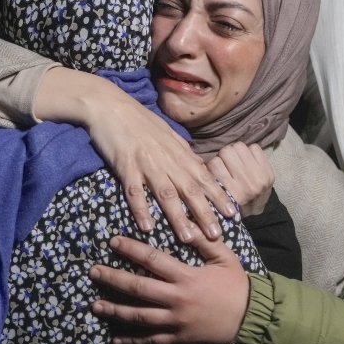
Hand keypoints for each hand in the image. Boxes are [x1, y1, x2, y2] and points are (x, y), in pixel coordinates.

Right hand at [36, 68, 235, 240]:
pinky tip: (147, 227)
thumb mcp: (168, 134)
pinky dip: (142, 209)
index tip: (233, 213)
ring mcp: (147, 163)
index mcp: (179, 152)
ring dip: (178, 217)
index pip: (204, 177)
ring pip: (166, 194)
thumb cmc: (139, 120)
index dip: (219, 196)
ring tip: (189, 238)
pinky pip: (135, 191)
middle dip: (205, 213)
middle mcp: (167, 159)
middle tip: (217, 235)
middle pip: (190, 189)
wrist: (110, 105)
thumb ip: (183, 153)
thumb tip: (200, 168)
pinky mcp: (126, 165)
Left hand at [89, 233, 249, 343]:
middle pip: (137, 288)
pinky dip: (132, 341)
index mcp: (186, 277)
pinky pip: (150, 341)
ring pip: (138, 317)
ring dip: (114, 310)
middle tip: (93, 272)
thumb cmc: (237, 286)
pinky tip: (115, 339)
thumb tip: (184, 222)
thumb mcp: (224, 257)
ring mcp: (175, 322)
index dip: (130, 249)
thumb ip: (203, 241)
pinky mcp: (177, 339)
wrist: (251, 320)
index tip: (112, 241)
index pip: (152, 260)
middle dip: (112, 278)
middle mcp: (176, 299)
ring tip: (95, 305)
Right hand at [208, 142, 273, 216]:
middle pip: (227, 151)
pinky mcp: (269, 172)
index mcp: (230, 193)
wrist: (256, 213)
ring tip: (237, 160)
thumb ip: (210, 182)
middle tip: (226, 163)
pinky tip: (248, 161)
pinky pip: (255, 148)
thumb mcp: (216, 199)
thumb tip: (199, 162)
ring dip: (236, 151)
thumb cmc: (231, 204)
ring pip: (240, 146)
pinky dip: (249, 152)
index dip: (213, 163)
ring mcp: (260, 178)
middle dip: (224, 155)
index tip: (215, 168)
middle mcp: (246, 185)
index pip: (214, 163)